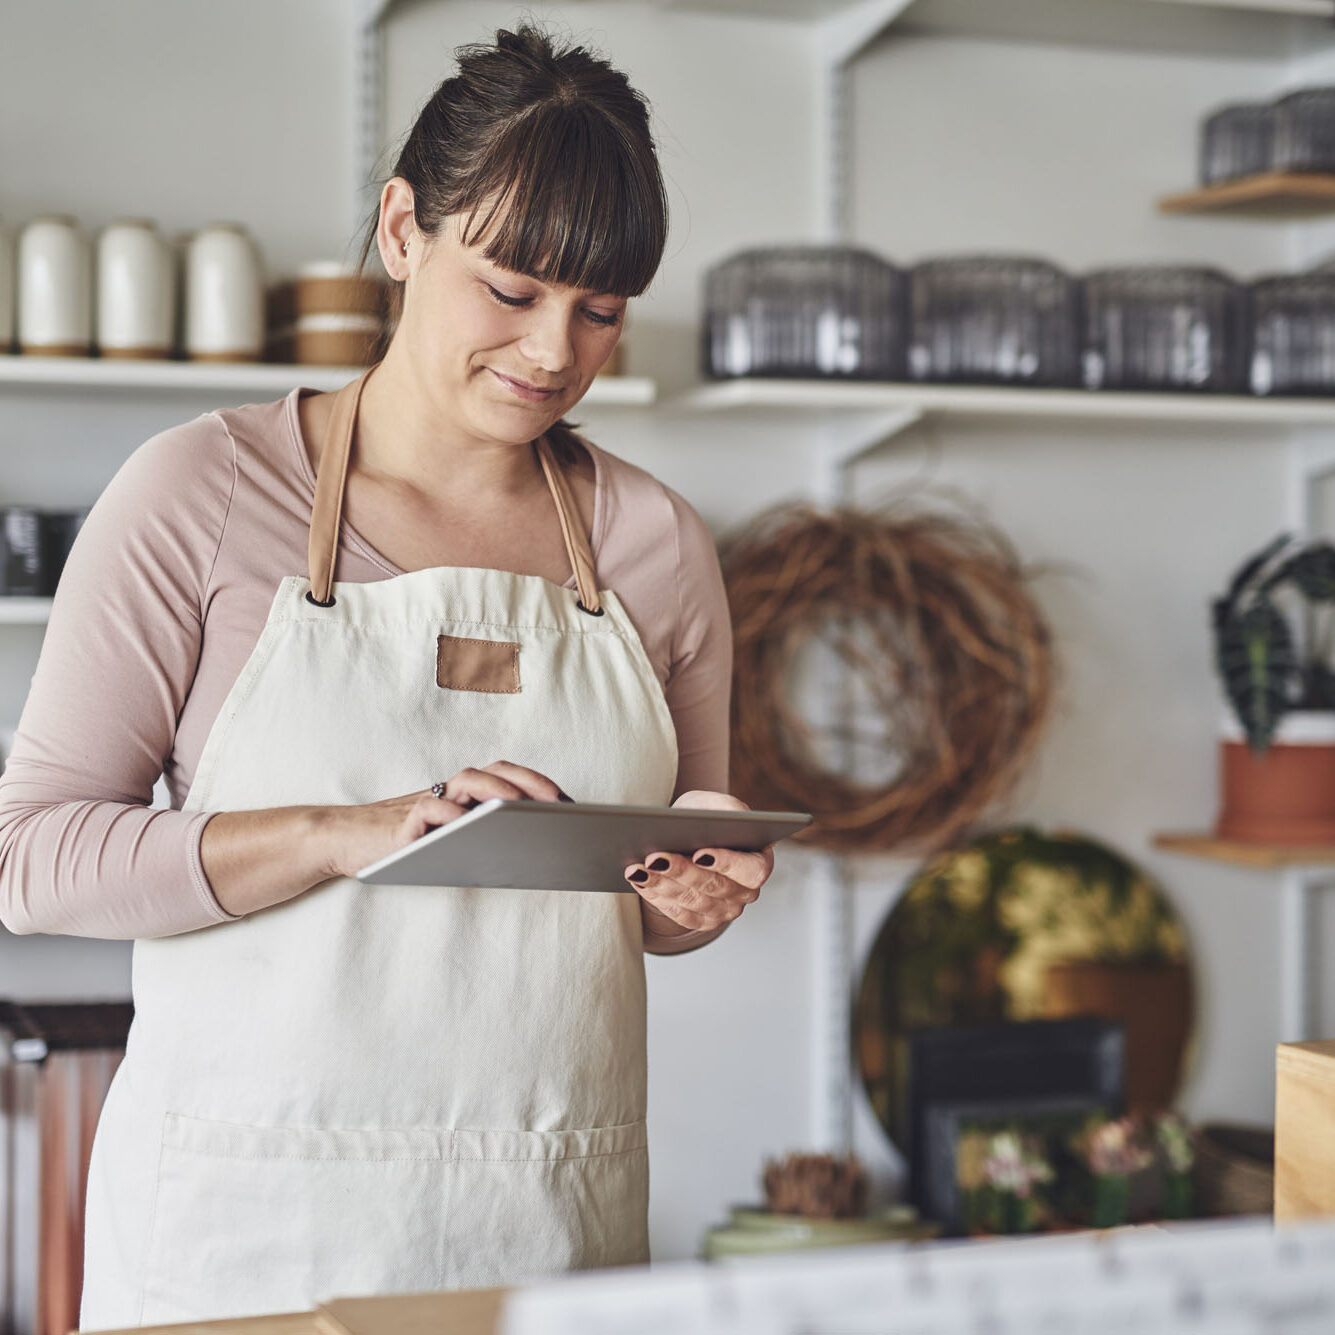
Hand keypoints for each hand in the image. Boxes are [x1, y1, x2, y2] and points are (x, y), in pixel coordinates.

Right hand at [324, 760, 570, 878]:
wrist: (344, 842)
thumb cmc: (406, 845)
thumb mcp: (449, 844)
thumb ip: (479, 841)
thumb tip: (530, 855)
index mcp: (463, 796)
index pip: (507, 777)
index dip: (539, 783)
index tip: (571, 801)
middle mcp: (449, 792)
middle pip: (495, 771)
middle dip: (530, 782)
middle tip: (560, 802)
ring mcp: (427, 802)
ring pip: (467, 781)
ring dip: (498, 790)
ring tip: (524, 807)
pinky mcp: (403, 822)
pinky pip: (430, 810)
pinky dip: (451, 814)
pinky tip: (469, 826)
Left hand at [624, 790, 774, 933]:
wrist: (687, 838)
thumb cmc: (705, 818)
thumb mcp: (716, 805)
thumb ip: (727, 808)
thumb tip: (723, 818)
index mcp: (759, 862)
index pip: (751, 870)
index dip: (727, 864)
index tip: (699, 853)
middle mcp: (746, 893)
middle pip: (714, 887)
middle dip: (681, 872)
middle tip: (654, 858)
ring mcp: (725, 911)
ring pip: (692, 902)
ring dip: (662, 885)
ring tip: (637, 869)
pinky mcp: (702, 920)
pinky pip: (679, 915)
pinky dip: (656, 898)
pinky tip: (639, 881)